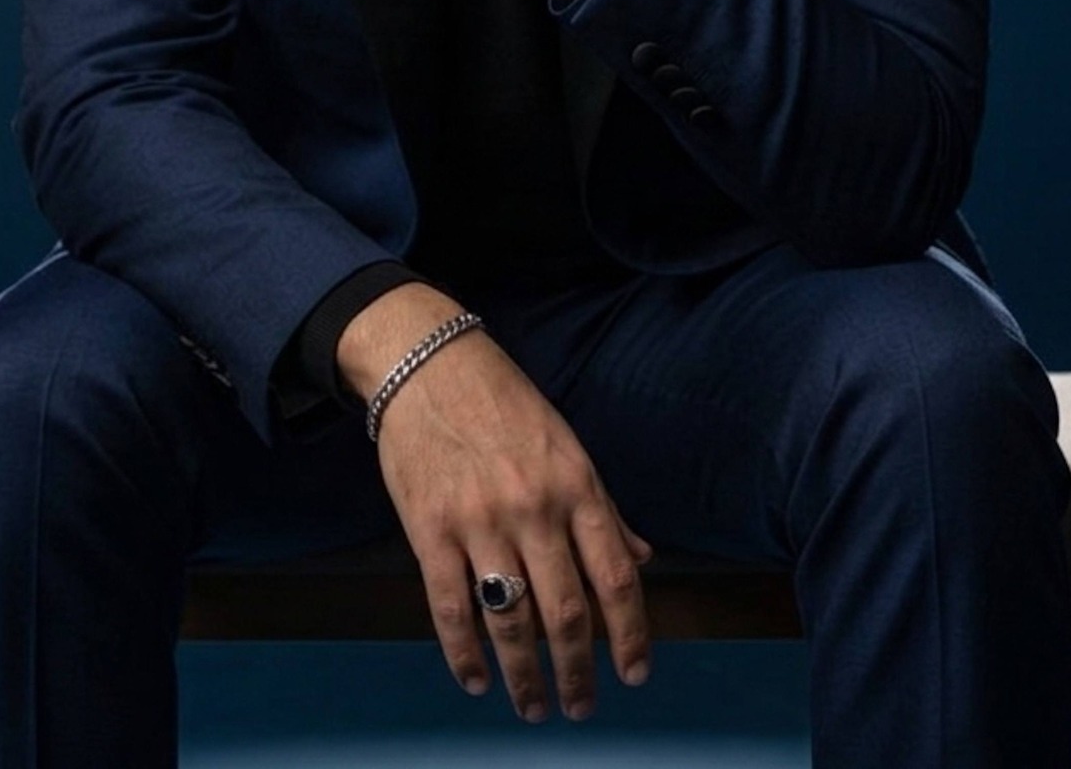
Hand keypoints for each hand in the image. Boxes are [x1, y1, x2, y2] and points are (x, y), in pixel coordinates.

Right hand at [359, 308, 654, 719]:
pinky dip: (465, 655)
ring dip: (526, 677)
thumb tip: (641, 560)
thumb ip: (604, 509)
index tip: (635, 673)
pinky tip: (478, 680)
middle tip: (580, 707)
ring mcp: (479, 522)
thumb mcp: (568, 446)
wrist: (429, 364)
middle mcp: (534, 509)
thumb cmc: (505, 403)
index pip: (616, 576)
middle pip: (566, 613)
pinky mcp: (429, 530)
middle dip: (578, 671)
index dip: (631, 634)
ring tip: (534, 706)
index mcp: (576, 485)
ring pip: (511, 621)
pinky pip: (450, 609)